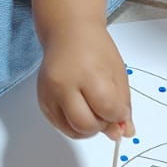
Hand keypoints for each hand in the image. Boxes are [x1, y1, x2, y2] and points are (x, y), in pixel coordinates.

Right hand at [37, 21, 133, 140]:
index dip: (118, 115)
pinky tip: (81, 109)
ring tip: (93, 110)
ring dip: (88, 128)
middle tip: (106, 112)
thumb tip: (125, 132)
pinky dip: (74, 125)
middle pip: (86, 125)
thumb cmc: (95, 49)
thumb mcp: (117, 72)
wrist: (68, 33)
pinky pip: (60, 126)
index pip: (107, 109)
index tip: (120, 109)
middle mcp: (64, 85)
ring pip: (72, 131)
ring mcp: (49, 94)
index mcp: (88, 74)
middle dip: (102, 125)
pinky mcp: (42, 101)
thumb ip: (122, 104)